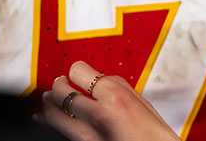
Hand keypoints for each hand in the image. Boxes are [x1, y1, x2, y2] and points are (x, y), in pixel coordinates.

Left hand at [41, 61, 179, 140]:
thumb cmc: (156, 138)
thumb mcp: (141, 104)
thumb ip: (117, 88)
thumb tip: (96, 79)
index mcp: (115, 96)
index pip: (77, 71)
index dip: (75, 71)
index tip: (76, 72)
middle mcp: (97, 115)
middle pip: (61, 93)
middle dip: (57, 87)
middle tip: (57, 85)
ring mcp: (87, 136)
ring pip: (53, 116)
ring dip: (49, 106)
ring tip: (49, 101)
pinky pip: (60, 134)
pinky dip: (53, 126)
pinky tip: (50, 121)